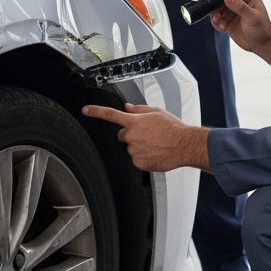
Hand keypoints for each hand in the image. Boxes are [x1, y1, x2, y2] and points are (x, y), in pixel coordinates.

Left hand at [81, 103, 210, 171]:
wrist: (184, 144)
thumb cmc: (173, 128)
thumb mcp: (156, 111)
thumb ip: (138, 109)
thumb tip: (128, 108)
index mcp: (134, 121)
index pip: (110, 114)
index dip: (96, 111)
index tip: (86, 110)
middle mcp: (131, 136)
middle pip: (122, 134)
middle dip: (131, 134)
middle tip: (147, 134)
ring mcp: (134, 150)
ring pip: (130, 147)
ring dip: (138, 145)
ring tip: (154, 143)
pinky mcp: (138, 163)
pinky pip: (136, 158)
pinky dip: (143, 156)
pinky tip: (154, 152)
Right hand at [207, 0, 270, 54]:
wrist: (261, 45)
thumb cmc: (262, 29)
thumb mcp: (253, 18)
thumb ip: (240, 7)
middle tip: (209, 4)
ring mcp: (231, 9)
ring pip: (216, 6)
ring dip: (214, 13)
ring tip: (219, 22)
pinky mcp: (226, 19)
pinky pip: (216, 17)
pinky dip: (216, 22)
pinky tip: (223, 28)